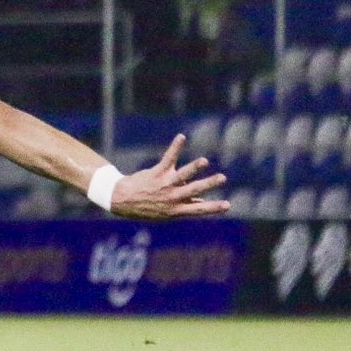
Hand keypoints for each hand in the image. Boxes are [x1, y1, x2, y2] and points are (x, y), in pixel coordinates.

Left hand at [109, 134, 231, 220]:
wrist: (122, 201)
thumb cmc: (148, 207)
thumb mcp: (166, 213)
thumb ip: (185, 207)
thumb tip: (203, 203)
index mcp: (176, 209)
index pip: (199, 209)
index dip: (214, 207)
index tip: (228, 205)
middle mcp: (172, 197)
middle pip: (194, 189)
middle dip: (209, 184)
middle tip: (222, 178)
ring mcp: (165, 184)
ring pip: (182, 175)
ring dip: (193, 167)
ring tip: (204, 161)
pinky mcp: (158, 172)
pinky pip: (169, 158)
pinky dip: (176, 146)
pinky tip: (182, 137)